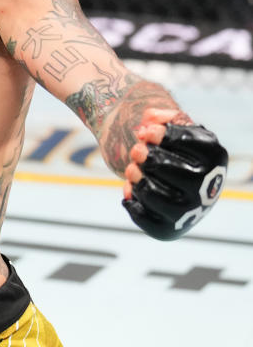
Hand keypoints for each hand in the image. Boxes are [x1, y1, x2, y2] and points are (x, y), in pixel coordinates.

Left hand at [123, 108, 226, 240]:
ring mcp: (190, 211)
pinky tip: (132, 189)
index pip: (188, 142)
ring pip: (154, 194)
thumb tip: (149, 119)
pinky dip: (131, 201)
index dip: (161, 135)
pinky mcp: (169, 229)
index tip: (146, 132)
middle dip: (145, 156)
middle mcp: (207, 188)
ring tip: (133, 169)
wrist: (174, 181)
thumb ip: (162, 116)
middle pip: (168, 168)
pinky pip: (144, 218)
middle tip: (136, 151)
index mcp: (214, 157)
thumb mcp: (173, 127)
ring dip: (135, 177)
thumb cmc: (174, 149)